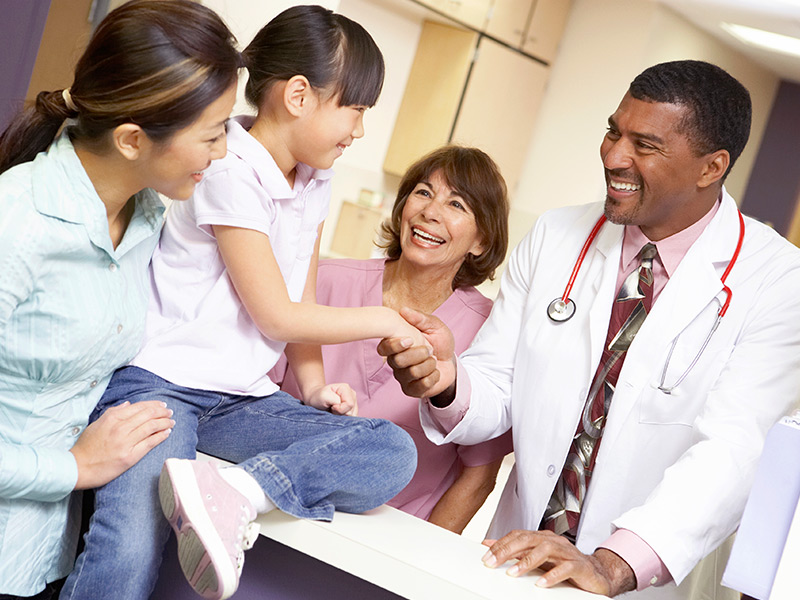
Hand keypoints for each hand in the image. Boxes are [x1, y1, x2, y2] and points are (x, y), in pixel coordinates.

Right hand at [70, 400, 173, 489]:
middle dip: (162, 412)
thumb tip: (128, 404)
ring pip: (151, 427)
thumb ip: (113, 412)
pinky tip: (167, 432)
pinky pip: (150, 443)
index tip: (161, 405)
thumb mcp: (96, 424)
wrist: (78, 468)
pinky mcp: (130, 457)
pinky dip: (161, 436)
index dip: (153, 405)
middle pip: (148, 415)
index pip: (139, 407)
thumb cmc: (86, 447)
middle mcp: (120, 428)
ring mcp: (126, 442)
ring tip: (171, 421)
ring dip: (165, 423)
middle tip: (169, 412)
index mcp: (112, 418)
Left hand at [305, 382, 357, 415]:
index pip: (349, 404)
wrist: (315, 401)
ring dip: (342, 417)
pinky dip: (343, 419)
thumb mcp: (323, 396)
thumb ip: (335, 400)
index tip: (331, 406)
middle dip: (340, 413)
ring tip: (334, 411)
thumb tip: (345, 409)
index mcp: (346, 388)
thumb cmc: (318, 397)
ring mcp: (354, 402)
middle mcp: (352, 395)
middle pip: (351, 411)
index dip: (340, 409)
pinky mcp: (353, 410)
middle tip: (332, 409)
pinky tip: (337, 414)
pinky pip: (352, 419)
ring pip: (352, 416)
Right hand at [377, 307, 455, 398]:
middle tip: (430, 349)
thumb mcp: (434, 326)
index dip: (395, 345)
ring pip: (412, 372)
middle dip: (419, 354)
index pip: (383, 348)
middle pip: (398, 361)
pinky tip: (435, 372)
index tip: (411, 339)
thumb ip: (420, 318)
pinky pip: (421, 386)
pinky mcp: (411, 390)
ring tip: (434, 360)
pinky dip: (433, 376)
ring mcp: (402, 377)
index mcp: (395, 345)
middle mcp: (394, 362)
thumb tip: (403, 310)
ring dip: (429, 364)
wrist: (450, 361)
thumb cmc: (438, 341)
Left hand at [481, 530, 634, 596]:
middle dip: (508, 550)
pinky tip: (541, 584)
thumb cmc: (565, 565)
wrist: (598, 574)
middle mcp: (554, 542)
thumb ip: (515, 551)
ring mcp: (567, 552)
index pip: (519, 535)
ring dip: (527, 561)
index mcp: (543, 538)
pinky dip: (552, 575)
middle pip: (528, 539)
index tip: (486, 556)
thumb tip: (489, 545)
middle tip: (492, 562)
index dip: (501, 544)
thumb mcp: (536, 558)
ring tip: (513, 573)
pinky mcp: (580, 566)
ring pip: (546, 550)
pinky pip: (566, 568)